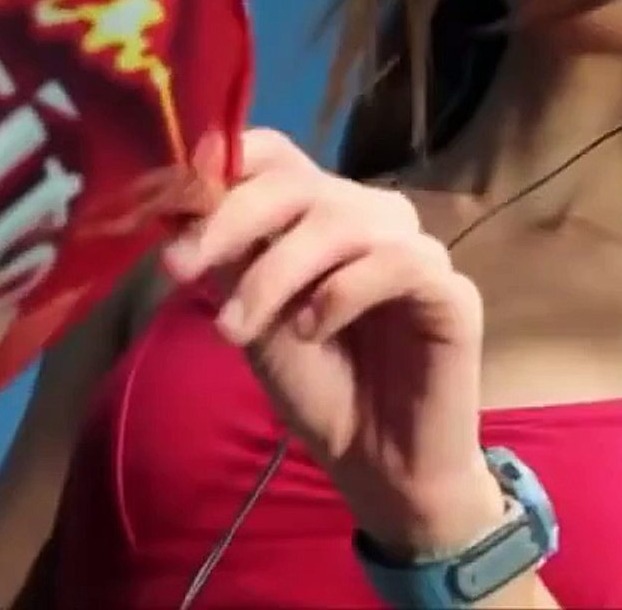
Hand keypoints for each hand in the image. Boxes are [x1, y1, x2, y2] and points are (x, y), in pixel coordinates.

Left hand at [165, 128, 505, 557]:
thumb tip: (172, 201)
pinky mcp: (452, 291)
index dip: (223, 163)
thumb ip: (226, 258)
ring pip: (343, 220)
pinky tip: (310, 329)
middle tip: (179, 269)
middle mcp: (370, 217)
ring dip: (275, 271)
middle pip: (301, 181)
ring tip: (236, 330)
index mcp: (321, 213)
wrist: (378, 466)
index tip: (169, 202)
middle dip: (231, 220)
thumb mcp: (251, 317)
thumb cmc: (317, 387)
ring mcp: (416, 250)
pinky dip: (341, 292)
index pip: (276, 154)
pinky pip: (399, 262)